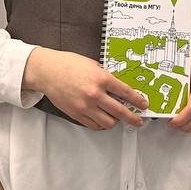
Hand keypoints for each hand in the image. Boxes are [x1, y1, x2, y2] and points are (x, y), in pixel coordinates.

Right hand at [23, 48, 147, 129]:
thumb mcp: (92, 64)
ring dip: (116, 121)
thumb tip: (119, 87)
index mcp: (101, 78)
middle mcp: (95, 94)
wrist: (47, 71)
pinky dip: (101, 124)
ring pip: (108, 122)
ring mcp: (85, 106)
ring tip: (118, 119)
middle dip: (132, 118)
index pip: (126, 92)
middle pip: (120, 111)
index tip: (143, 104)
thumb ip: (105, 76)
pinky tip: (103, 120)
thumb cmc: (68, 64)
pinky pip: (94, 125)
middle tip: (138, 120)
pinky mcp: (76, 114)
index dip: (137, 100)